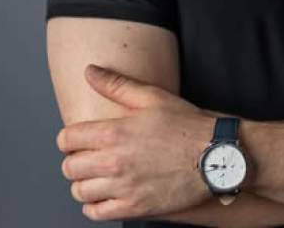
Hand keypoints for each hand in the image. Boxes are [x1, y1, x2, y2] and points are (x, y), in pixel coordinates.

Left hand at [56, 64, 216, 221]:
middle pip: (69, 167)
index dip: (70, 138)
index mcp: (113, 132)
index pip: (67, 139)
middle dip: (76, 161)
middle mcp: (114, 162)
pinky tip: (106, 195)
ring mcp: (124, 188)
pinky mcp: (135, 208)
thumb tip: (89, 71)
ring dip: (84, 184)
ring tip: (97, 177)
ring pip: (80, 192)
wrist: (216, 156)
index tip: (78, 140)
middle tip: (89, 158)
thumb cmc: (186, 126)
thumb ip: (116, 84)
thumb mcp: (152, 97)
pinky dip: (95, 206)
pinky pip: (97, 213)